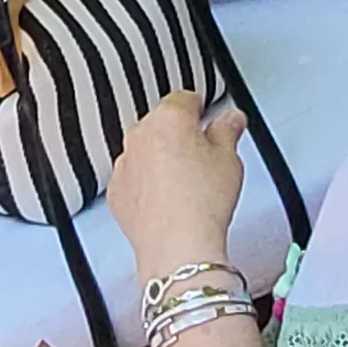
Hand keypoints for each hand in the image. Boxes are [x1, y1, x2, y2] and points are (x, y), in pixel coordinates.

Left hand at [111, 90, 244, 284]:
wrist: (178, 247)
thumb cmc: (202, 203)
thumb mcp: (229, 159)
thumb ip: (228, 130)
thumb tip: (231, 119)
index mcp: (169, 119)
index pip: (185, 99)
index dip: (203, 111)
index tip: (212, 123)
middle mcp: (140, 136)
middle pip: (162, 124)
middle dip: (181, 136)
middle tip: (204, 159)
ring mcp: (124, 164)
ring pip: (146, 151)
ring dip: (162, 160)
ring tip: (187, 185)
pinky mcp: (116, 192)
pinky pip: (134, 178)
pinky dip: (147, 184)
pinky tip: (168, 201)